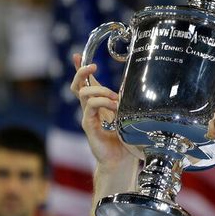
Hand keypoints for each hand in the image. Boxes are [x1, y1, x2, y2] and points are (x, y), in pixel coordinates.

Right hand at [70, 54, 132, 168]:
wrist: (120, 160)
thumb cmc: (125, 139)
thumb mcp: (128, 115)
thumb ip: (127, 102)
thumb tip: (137, 86)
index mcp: (97, 106)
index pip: (84, 84)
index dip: (79, 69)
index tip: (77, 55)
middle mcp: (89, 110)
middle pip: (78, 86)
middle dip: (82, 72)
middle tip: (94, 66)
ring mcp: (87, 117)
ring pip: (84, 94)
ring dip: (100, 91)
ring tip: (115, 99)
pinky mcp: (88, 126)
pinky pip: (89, 108)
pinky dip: (102, 103)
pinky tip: (114, 108)